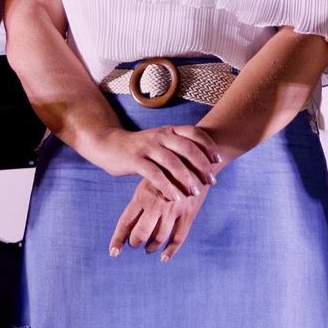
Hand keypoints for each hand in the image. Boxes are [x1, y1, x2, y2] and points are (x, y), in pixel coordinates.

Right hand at [87, 125, 221, 200]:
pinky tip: (175, 197)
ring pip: (172, 162)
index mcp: (169, 130)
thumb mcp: (160, 142)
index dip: (208, 145)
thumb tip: (204, 162)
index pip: (194, 133)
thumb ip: (178, 148)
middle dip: (202, 165)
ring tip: (196, 192)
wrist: (110, 145)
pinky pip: (154, 174)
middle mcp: (160, 135)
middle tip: (212, 180)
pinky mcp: (135, 160)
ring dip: (186, 178)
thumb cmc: (141, 148)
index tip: (218, 160)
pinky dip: (167, 186)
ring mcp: (147, 147)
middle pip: (187, 148)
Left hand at [109, 178, 209, 261]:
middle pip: (140, 234)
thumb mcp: (150, 178)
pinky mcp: (188, 213)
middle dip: (136, 243)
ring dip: (151, 247)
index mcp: (142, 195)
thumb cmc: (168, 168)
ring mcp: (173, 210)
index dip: (118, 240)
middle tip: (135, 244)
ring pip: (158, 238)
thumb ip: (141, 199)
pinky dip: (170, 251)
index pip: (125, 223)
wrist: (196, 156)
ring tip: (148, 248)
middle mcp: (156, 204)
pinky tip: (164, 258)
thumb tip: (129, 222)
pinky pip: (178, 238)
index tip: (114, 253)